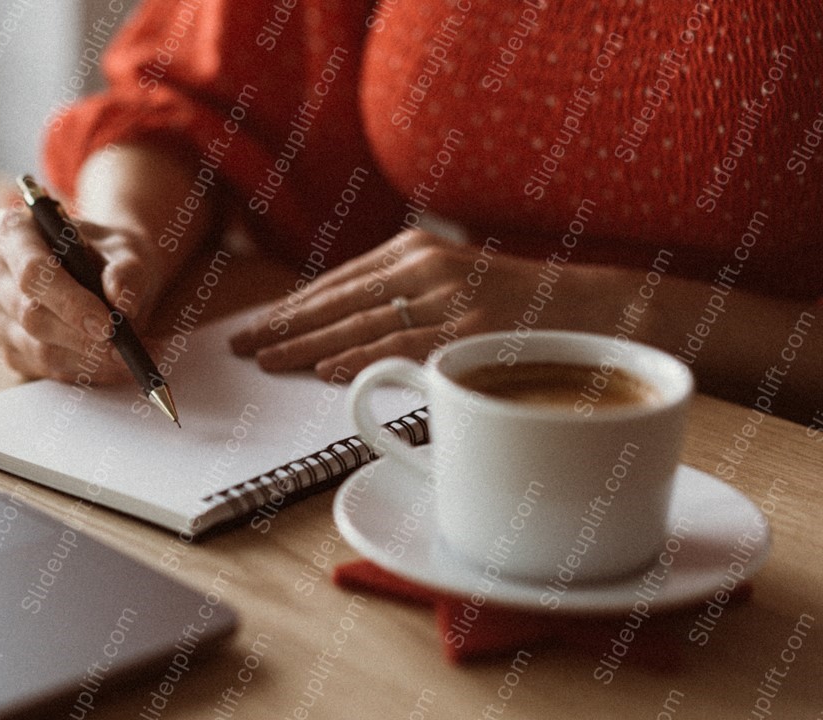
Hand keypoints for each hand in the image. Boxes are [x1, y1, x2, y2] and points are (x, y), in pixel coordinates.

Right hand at [0, 200, 164, 383]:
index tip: (108, 324)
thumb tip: (121, 302)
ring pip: (39, 350)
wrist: (106, 274)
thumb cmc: (109, 255)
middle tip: (125, 351)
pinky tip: (115, 364)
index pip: (33, 271)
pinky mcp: (12, 349)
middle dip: (82, 338)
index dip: (69, 301)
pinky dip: (88, 372)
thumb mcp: (128, 251)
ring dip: (91, 360)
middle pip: (31, 316)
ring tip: (133, 357)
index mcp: (13, 232)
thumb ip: (128, 272)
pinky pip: (48, 370)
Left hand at [228, 229, 611, 380]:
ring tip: (265, 359)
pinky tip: (321, 369)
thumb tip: (335, 336)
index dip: (290, 306)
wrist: (592, 311)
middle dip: (283, 325)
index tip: (255, 324)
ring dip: (303, 345)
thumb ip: (399, 300)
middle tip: (241, 346)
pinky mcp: (466, 331)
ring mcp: (446, 297)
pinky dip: (356, 358)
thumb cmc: (510, 307)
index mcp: (412, 250)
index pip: (335, 282)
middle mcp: (423, 266)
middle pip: (335, 301)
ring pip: (357, 324)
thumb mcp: (450, 284)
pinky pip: (399, 347)